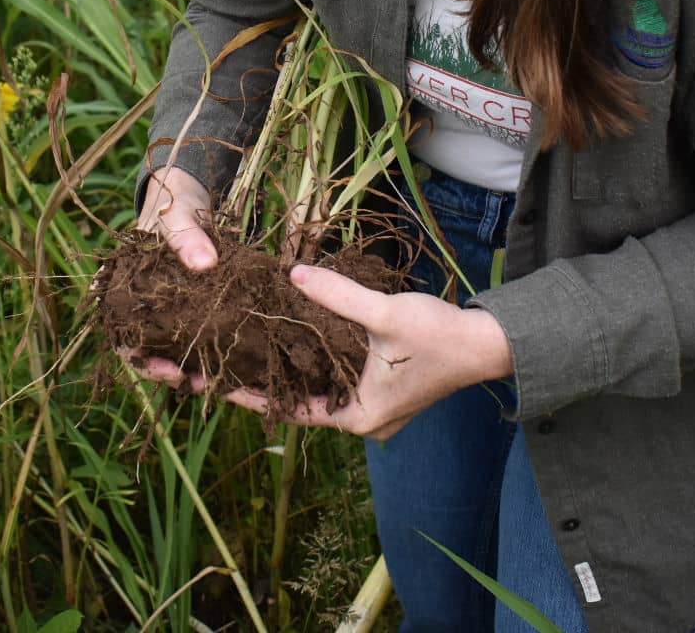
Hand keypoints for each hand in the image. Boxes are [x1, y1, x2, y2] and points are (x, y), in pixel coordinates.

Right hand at [125, 167, 215, 390]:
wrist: (188, 195)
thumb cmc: (170, 205)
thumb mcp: (175, 216)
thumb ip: (185, 237)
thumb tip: (206, 263)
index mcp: (123, 293)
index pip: (125, 340)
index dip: (145, 363)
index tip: (173, 372)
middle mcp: (144, 309)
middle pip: (153, 354)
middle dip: (175, 374)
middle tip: (202, 384)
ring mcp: (170, 310)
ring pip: (179, 349)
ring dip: (198, 366)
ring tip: (223, 380)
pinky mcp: (197, 307)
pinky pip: (204, 333)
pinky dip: (218, 346)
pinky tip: (239, 358)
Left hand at [224, 264, 514, 440]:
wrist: (489, 343)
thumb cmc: (440, 335)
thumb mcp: (385, 315)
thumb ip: (338, 296)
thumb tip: (292, 275)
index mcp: (357, 417)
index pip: (286, 409)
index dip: (245, 394)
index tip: (206, 383)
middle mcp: (360, 419)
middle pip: (296, 400)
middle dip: (257, 380)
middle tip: (213, 363)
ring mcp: (371, 405)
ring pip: (314, 388)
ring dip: (282, 370)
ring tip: (239, 350)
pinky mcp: (380, 388)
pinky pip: (332, 377)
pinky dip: (309, 361)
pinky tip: (285, 339)